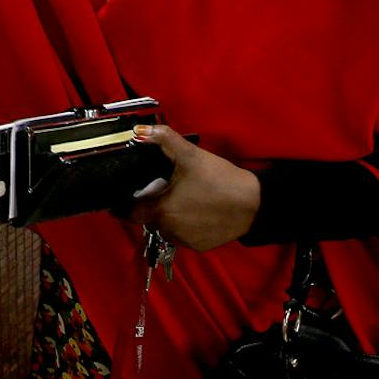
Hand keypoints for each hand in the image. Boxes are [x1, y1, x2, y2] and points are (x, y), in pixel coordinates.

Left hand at [122, 125, 260, 251]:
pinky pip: (184, 236)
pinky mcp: (201, 247)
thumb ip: (164, 139)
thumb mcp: (190, 155)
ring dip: (167, 217)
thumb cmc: (220, 180)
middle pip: (149, 219)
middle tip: (161, 190)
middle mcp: (169, 230)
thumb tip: (140, 131)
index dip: (124, 205)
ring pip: (166, 229)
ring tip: (180, 199)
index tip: (124, 196)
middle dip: (151, 206)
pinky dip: (184, 226)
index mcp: (161, 210)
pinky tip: (195, 210)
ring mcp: (186, 241)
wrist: (254, 204)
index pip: (130, 213)